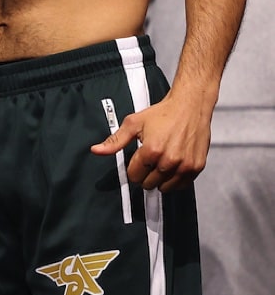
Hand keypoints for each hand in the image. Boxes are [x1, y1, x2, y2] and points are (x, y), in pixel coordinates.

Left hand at [89, 91, 210, 192]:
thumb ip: (115, 140)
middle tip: (148, 161)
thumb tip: (96, 150)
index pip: (134, 175)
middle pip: (149, 183)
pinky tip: (171, 167)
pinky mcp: (197, 167)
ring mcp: (185, 165)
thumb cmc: (162, 114)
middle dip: (145, 174)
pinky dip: (175, 180)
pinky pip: (182, 185)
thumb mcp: (133, 123)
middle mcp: (169, 160)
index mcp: (151, 150)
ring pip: (165, 187)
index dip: (133, 169)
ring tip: (159, 164)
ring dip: (159, 179)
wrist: (189, 107)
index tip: (137, 161)